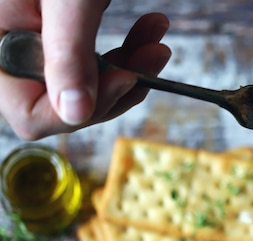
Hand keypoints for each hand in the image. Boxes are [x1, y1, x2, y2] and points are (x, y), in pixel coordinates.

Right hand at [0, 1, 171, 139]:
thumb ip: (67, 51)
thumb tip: (77, 113)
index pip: (29, 114)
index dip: (82, 109)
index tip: (126, 79)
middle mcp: (11, 51)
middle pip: (64, 105)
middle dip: (118, 86)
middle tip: (155, 56)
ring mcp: (35, 47)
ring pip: (86, 87)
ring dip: (131, 68)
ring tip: (157, 41)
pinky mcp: (60, 40)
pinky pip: (93, 65)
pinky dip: (125, 53)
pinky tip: (150, 33)